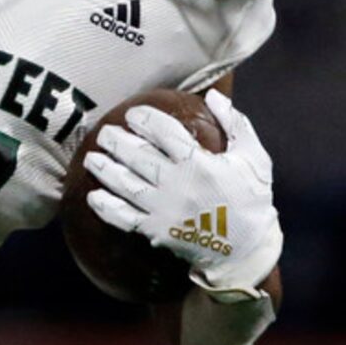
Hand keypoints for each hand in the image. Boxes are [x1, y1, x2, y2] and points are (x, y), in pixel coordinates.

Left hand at [85, 88, 281, 295]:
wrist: (244, 249)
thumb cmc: (251, 198)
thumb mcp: (254, 157)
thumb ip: (235, 123)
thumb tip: (211, 95)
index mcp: (200, 164)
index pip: (165, 133)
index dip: (145, 120)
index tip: (132, 115)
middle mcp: (177, 185)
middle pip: (138, 157)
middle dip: (117, 142)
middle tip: (104, 133)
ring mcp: (163, 210)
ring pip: (126, 185)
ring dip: (105, 170)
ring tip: (91, 158)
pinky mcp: (156, 231)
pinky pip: (124, 218)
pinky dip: (106, 208)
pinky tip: (93, 197)